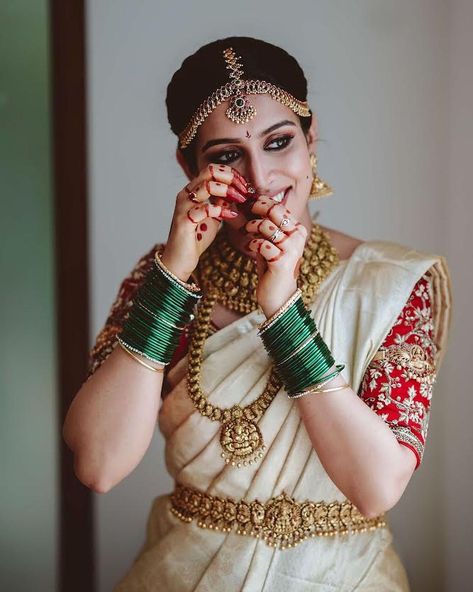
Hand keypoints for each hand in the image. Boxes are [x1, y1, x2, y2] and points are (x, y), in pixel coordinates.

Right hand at [161, 164, 249, 280]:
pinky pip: (205, 209)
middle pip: (209, 171)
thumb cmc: (196, 239)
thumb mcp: (214, 218)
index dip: (231, 174)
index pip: (212, 170)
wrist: (181, 260)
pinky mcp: (184, 221)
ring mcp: (183, 206)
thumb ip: (221, 204)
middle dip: (231, 178)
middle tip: (244, 190)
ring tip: (240, 200)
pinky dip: (221, 210)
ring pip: (207, 186)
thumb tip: (235, 192)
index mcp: (192, 191)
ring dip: (228, 191)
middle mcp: (186, 195)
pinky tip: (231, 216)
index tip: (245, 186)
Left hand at [245, 196, 306, 316]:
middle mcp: (298, 236)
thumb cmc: (272, 268)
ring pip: (265, 226)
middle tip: (245, 214)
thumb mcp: (271, 243)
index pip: (278, 206)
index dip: (260, 202)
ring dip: (251, 228)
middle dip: (255, 209)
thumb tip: (250, 205)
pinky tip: (251, 248)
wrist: (279, 296)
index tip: (248, 205)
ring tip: (247, 234)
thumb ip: (266, 226)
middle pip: (274, 210)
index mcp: (298, 229)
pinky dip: (252, 244)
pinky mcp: (281, 261)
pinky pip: (261, 244)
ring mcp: (291, 249)